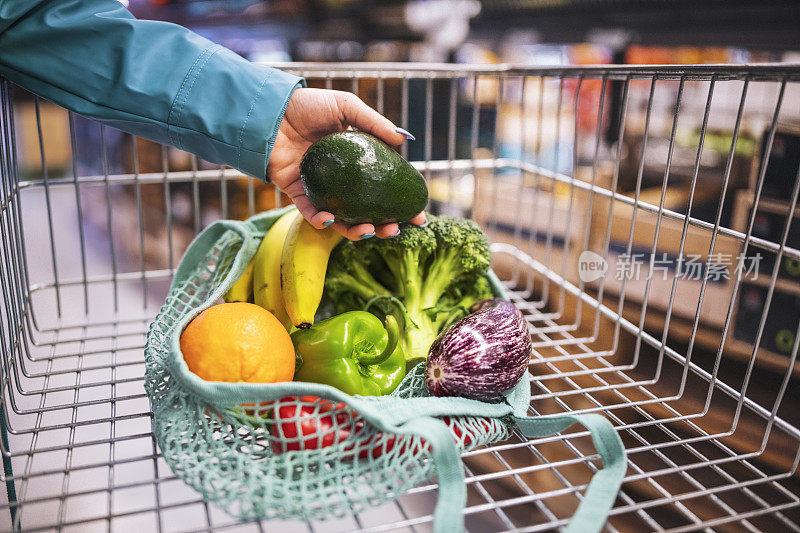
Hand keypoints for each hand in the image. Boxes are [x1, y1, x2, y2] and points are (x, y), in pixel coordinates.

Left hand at [267, 88, 426, 239]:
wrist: (270, 110)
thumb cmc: (307, 105)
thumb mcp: (346, 107)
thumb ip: (374, 123)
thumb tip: (405, 140)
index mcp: (356, 160)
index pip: (385, 184)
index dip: (403, 201)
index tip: (419, 214)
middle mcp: (341, 178)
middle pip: (367, 209)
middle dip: (384, 225)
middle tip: (396, 229)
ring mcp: (320, 188)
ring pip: (342, 219)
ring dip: (356, 231)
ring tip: (368, 231)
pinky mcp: (298, 193)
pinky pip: (311, 213)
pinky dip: (321, 221)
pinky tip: (331, 221)